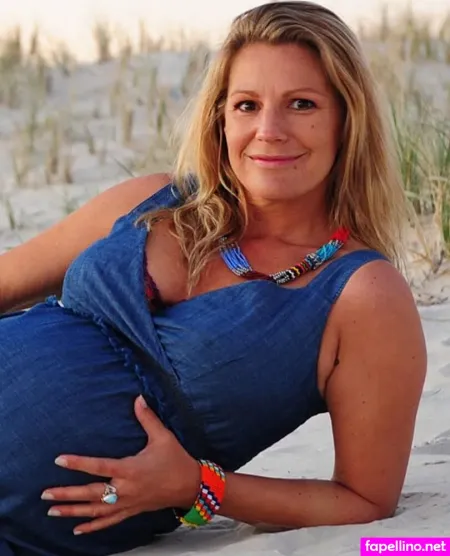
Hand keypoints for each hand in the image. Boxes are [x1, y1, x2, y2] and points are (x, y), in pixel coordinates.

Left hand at [41, 396, 199, 534]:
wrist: (190, 485)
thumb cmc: (176, 460)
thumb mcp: (163, 437)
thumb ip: (148, 418)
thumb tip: (138, 398)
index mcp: (130, 469)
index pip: (98, 466)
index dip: (78, 463)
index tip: (59, 460)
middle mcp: (125, 489)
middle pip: (90, 493)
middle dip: (67, 494)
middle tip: (45, 494)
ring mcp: (127, 503)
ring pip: (95, 510)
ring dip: (73, 511)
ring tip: (52, 511)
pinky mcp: (131, 510)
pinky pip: (109, 521)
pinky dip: (92, 526)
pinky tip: (77, 529)